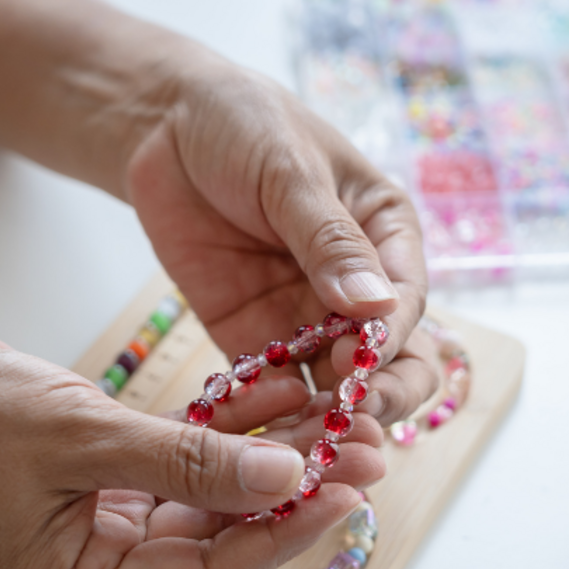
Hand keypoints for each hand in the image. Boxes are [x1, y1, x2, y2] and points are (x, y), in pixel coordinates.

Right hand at [0, 328, 385, 568]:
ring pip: (212, 498)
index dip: (285, 532)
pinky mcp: (109, 484)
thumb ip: (188, 462)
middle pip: (221, 536)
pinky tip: (280, 393)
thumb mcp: (83, 437)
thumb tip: (287, 480)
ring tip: (340, 414)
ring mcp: (105, 528)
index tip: (350, 490)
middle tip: (366, 445)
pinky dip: (226, 431)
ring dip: (270, 454)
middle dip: (294, 488)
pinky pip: (185, 464)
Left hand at [126, 59, 438, 424]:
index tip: (365, 362)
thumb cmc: (243, 123)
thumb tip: (378, 309)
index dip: (391, 339)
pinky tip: (258, 435)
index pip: (406, 302)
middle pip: (389, 360)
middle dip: (377, 393)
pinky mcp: (255, 337)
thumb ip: (330, 241)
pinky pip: (273, 389)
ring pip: (334, 385)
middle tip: (345, 415)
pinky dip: (271, 415)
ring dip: (326, 417)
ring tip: (308, 445)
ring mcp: (306, 317)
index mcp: (386, 236)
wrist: (162, 124)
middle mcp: (355, 287)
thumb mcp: (290, 171)